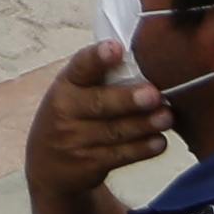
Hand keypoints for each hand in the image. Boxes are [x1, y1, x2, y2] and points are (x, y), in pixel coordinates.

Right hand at [25, 35, 172, 207]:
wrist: (48, 165)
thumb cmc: (72, 116)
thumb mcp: (73, 92)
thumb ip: (101, 78)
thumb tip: (148, 62)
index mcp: (66, 85)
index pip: (80, 67)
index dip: (97, 58)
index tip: (116, 49)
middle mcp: (66, 111)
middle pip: (99, 103)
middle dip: (128, 99)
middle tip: (154, 94)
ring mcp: (76, 140)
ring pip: (115, 131)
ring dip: (144, 125)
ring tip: (166, 117)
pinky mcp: (90, 163)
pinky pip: (120, 155)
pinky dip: (142, 149)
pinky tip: (159, 142)